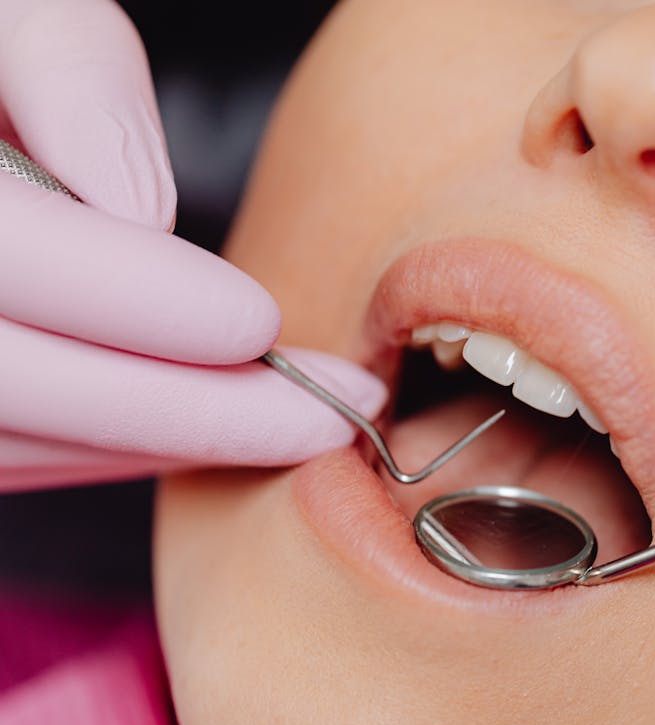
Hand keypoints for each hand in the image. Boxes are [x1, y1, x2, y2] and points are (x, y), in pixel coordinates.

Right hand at [0, 0, 385, 491]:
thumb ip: (68, 72)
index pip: (12, 255)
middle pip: (16, 381)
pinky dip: (105, 449)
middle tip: (324, 409)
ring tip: (284, 421)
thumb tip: (138, 208)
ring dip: (159, 443)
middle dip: (185, 409)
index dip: (139, 301)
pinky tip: (193, 422)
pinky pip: (4, 453)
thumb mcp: (12, 8)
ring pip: (11, 442)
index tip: (260, 320)